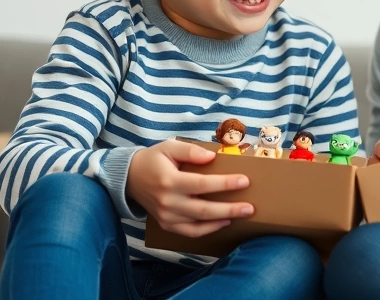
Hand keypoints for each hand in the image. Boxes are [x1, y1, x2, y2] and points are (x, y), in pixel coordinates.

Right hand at [126, 139, 253, 237]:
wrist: (128, 178)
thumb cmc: (153, 159)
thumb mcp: (169, 147)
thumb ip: (190, 151)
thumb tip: (212, 157)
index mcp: (169, 181)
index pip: (202, 184)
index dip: (224, 184)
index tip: (244, 181)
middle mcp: (168, 202)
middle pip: (204, 209)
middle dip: (229, 209)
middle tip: (250, 207)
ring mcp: (167, 217)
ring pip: (199, 224)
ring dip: (222, 220)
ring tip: (242, 214)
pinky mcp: (167, 225)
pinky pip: (190, 232)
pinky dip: (208, 230)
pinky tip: (223, 222)